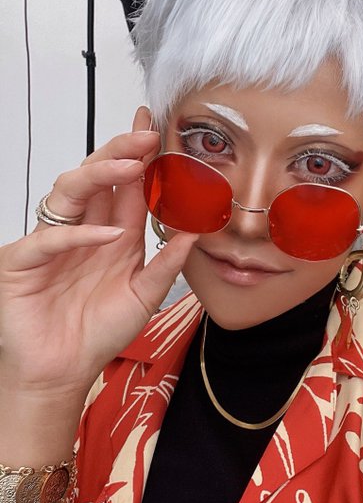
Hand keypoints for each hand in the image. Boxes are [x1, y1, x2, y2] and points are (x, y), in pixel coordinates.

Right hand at [0, 107, 196, 394]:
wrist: (64, 370)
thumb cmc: (98, 333)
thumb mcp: (144, 296)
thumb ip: (167, 264)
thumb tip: (197, 231)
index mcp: (111, 236)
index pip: (125, 189)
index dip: (140, 160)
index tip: (157, 132)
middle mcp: (83, 232)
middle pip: (96, 178)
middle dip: (120, 152)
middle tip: (145, 134)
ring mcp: (52, 243)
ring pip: (69, 192)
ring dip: (99, 175)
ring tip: (131, 167)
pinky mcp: (25, 263)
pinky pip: (48, 238)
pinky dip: (78, 234)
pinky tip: (108, 234)